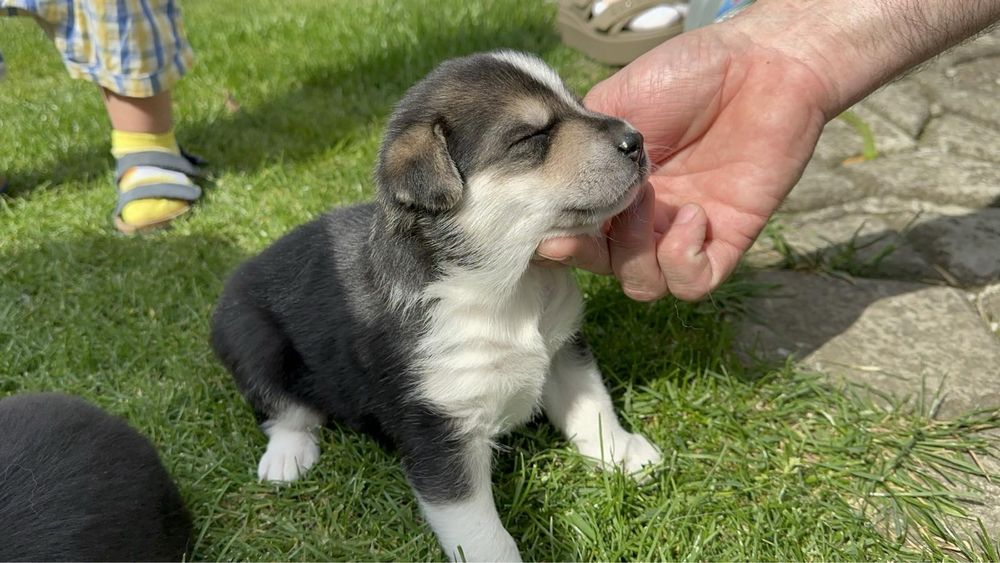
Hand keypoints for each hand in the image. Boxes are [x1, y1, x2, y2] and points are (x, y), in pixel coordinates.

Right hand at [538, 23, 830, 300]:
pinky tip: (692, 213)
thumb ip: (577, 149)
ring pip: (642, 285)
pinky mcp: (727, 238)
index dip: (555, 242)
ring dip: (635, 251)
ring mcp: (682, 231)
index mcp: (611, 188)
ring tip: (648, 196)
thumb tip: (548, 183)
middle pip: (601, 268)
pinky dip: (682, 258)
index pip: (573, 235)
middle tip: (592, 215)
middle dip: (586, 252)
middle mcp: (643, 218)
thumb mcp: (612, 106)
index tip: (546, 230)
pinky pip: (693, 283)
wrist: (758, 61)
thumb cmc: (685, 75)